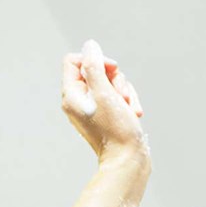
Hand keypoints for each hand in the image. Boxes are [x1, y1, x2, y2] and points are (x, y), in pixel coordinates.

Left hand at [62, 39, 146, 164]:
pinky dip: (127, 101)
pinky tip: (134, 113)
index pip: (74, 61)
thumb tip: (90, 46)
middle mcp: (78, 101)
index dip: (95, 60)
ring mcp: (93, 108)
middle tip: (121, 96)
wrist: (128, 160)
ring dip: (125, 91)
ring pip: (110, 82)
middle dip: (115, 79)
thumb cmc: (116, 130)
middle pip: (96, 70)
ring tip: (130, 108)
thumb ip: (95, 66)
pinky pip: (117, 96)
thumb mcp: (105, 93)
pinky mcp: (106, 114)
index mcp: (71, 95)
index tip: (111, 70)